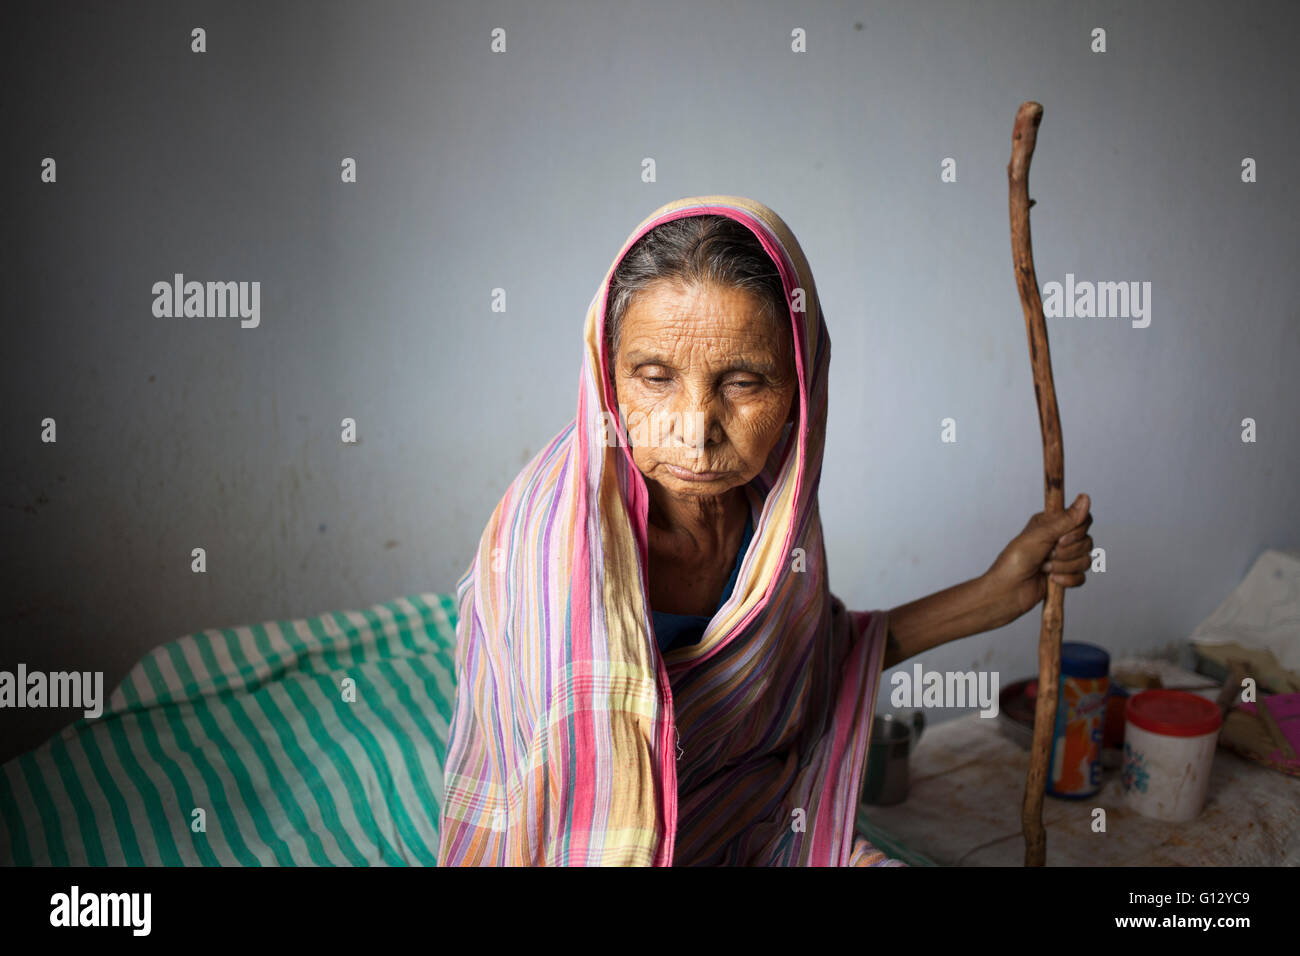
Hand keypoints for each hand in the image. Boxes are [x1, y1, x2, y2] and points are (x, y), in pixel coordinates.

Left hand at [985, 493, 1092, 619]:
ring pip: (1085, 560)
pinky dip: (1067, 580)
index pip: (1082, 520)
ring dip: (1063, 567)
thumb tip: (1085, 497)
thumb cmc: (1015, 560)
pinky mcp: (1065, 576)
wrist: (1008, 591)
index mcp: (1052, 523)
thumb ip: (1066, 519)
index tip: (1060, 539)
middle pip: (1087, 541)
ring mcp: (1063, 558)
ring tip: (1044, 568)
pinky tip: (1050, 580)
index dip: (1076, 532)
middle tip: (1045, 555)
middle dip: (1066, 553)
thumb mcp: (1040, 535)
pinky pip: (1082, 577)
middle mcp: (1059, 538)